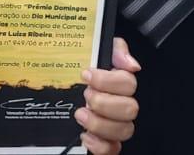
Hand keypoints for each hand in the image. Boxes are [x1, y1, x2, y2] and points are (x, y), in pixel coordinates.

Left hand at [77, 36, 138, 154]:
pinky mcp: (106, 143)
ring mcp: (116, 126)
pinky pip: (112, 150)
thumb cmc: (82, 74)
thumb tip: (132, 64)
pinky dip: (99, 145)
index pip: (129, 83)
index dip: (108, 80)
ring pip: (124, 130)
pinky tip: (85, 135)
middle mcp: (122, 106)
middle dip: (104, 102)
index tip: (87, 75)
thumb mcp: (95, 51)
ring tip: (80, 114)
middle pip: (130, 109)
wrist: (61, 95)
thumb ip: (115, 49)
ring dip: (100, 123)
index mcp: (121, 85)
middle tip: (86, 95)